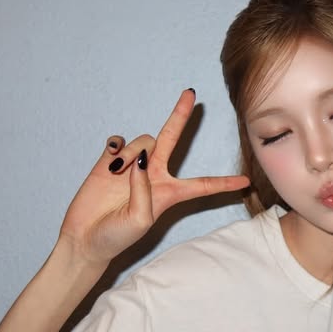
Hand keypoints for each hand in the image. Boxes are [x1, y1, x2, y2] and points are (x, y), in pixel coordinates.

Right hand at [58, 89, 249, 263]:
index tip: (247, 182)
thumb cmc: (117, 236)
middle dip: (180, 115)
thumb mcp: (140, 220)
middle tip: (190, 93)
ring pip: (142, 141)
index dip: (224, 183)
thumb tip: (140, 161)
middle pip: (172, 138)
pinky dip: (116, 148)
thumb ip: (145, 190)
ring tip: (117, 175)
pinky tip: (111, 162)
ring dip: (131, 154)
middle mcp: (154, 174)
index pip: (202, 185)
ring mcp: (132, 164)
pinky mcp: (110, 160)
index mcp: (170, 193)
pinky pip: (118, 141)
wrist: (85, 238)